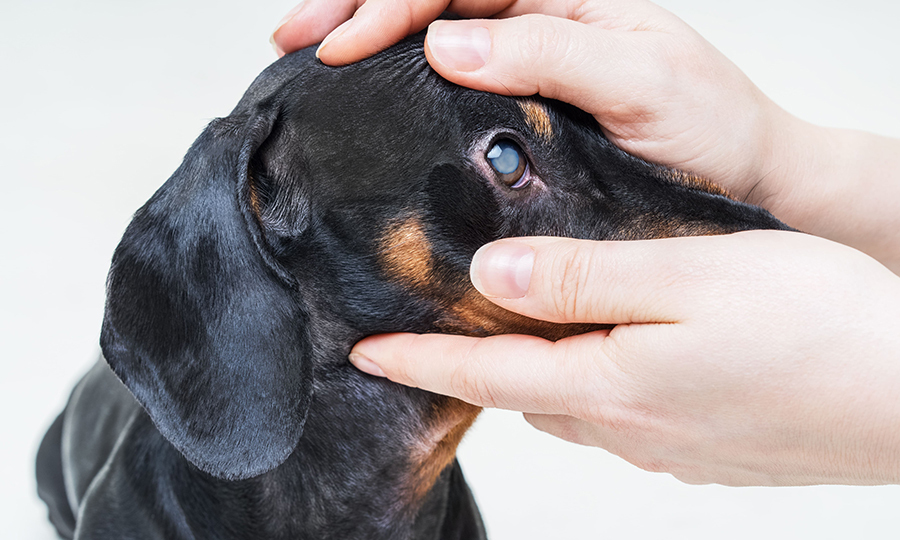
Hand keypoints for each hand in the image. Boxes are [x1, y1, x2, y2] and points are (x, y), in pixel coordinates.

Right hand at [272, 0, 899, 271]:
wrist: (746, 181)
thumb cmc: (711, 129)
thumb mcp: (643, 82)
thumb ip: (552, 53)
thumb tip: (448, 44)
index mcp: (568, 0)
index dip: (391, 5)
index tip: (338, 43)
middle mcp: (543, 22)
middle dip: (357, 4)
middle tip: (292, 35)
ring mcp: (530, 62)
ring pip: (434, 29)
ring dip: (367, 31)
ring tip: (308, 49)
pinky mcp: (525, 106)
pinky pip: (452, 78)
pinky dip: (400, 77)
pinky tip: (368, 89)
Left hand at [350, 232, 899, 485]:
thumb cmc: (815, 326)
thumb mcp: (688, 276)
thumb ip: (583, 278)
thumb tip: (492, 279)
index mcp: (611, 383)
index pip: (485, 375)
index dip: (418, 362)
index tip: (364, 353)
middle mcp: (628, 427)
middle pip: (524, 394)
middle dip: (475, 366)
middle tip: (443, 329)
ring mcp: (668, 447)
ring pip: (572, 405)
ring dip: (538, 374)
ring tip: (526, 333)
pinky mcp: (705, 451)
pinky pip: (622, 417)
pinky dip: (595, 385)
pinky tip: (617, 356)